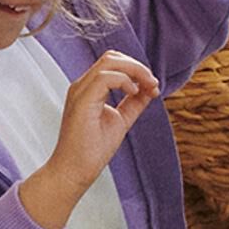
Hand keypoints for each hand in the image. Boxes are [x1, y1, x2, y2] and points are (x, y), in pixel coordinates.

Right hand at [21, 50, 157, 228]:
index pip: (112, 64)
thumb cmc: (92, 150)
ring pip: (109, 62)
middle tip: (153, 84)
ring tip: (149, 87)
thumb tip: (149, 90)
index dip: (136, 70)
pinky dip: (124, 81)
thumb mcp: (121, 120)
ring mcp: (80, 91)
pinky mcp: (82, 100)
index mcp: (89, 89)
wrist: (74, 170)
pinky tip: (134, 93)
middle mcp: (82, 85)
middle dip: (138, 66)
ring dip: (135, 71)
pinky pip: (105, 78)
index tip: (153, 87)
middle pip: (112, 57)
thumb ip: (133, 104)